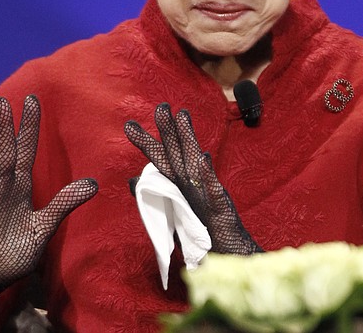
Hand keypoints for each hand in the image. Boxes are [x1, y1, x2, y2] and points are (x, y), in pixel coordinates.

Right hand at [0, 95, 97, 315]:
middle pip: (6, 149)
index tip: (33, 102)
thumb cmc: (18, 252)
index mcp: (23, 187)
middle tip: (4, 99)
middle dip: (6, 125)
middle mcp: (4, 186)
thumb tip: (94, 184)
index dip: (29, 127)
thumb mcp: (46, 226)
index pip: (26, 150)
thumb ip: (65, 203)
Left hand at [125, 103, 261, 254]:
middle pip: (178, 154)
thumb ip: (155, 195)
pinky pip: (212, 191)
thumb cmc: (203, 233)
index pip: (161, 161)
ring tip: (182, 116)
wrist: (231, 256)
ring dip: (188, 139)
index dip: (147, 143)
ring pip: (194, 164)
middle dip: (169, 130)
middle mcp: (193, 187)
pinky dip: (207, 175)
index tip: (130, 125)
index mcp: (180, 187)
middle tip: (160, 107)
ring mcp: (206, 196)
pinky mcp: (219, 211)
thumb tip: (131, 180)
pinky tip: (202, 158)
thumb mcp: (173, 214)